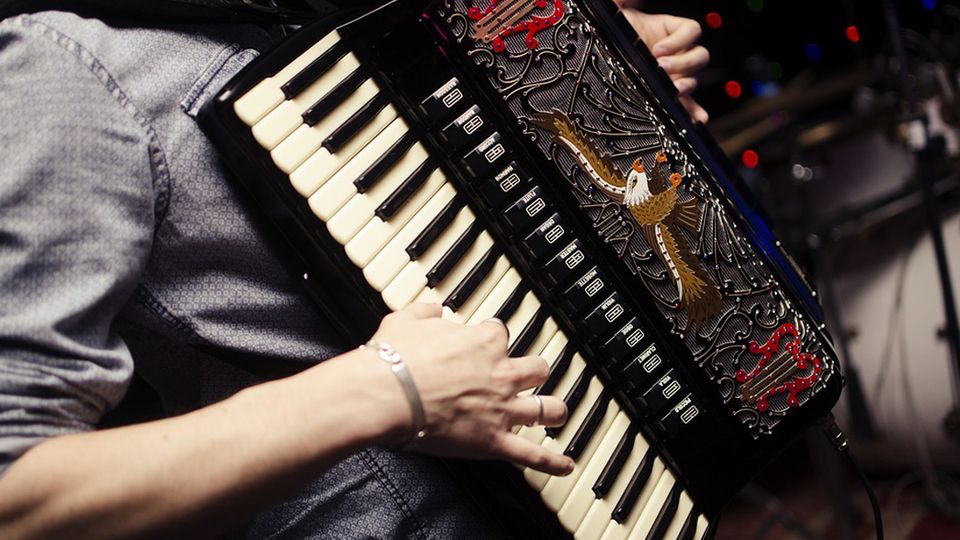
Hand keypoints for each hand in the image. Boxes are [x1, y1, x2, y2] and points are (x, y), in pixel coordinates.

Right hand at [369, 303, 573, 475]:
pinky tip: (566, 465)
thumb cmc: (394, 360)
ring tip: (554, 414)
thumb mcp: (406, 319)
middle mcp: (501, 374)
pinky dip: (553, 462)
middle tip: (527, 375)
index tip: (485, 343)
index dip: (493, 339)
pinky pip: (533, 455)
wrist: (387, 393)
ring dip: (552, 410)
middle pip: (536, 368)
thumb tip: (435, 310)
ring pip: (546, 408)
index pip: (500, 334)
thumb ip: (427, 312)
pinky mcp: (494, 442)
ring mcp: (502, 409)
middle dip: (533, 372)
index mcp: (484, 342)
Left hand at [615, 2, 709, 122]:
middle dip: (683, 63)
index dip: (680, 39)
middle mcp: (675, 53)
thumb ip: (622, 2)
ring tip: (672, 90)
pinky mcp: (668, 97)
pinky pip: (687, 106)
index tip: (658, 47)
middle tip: (662, 68)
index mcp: (668, 31)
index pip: (691, 30)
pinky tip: (697, 120)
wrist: (594, 61)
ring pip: (695, 80)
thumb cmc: (608, 36)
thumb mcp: (615, 16)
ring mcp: (674, 76)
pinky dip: (694, 113)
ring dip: (687, 85)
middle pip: (699, 56)